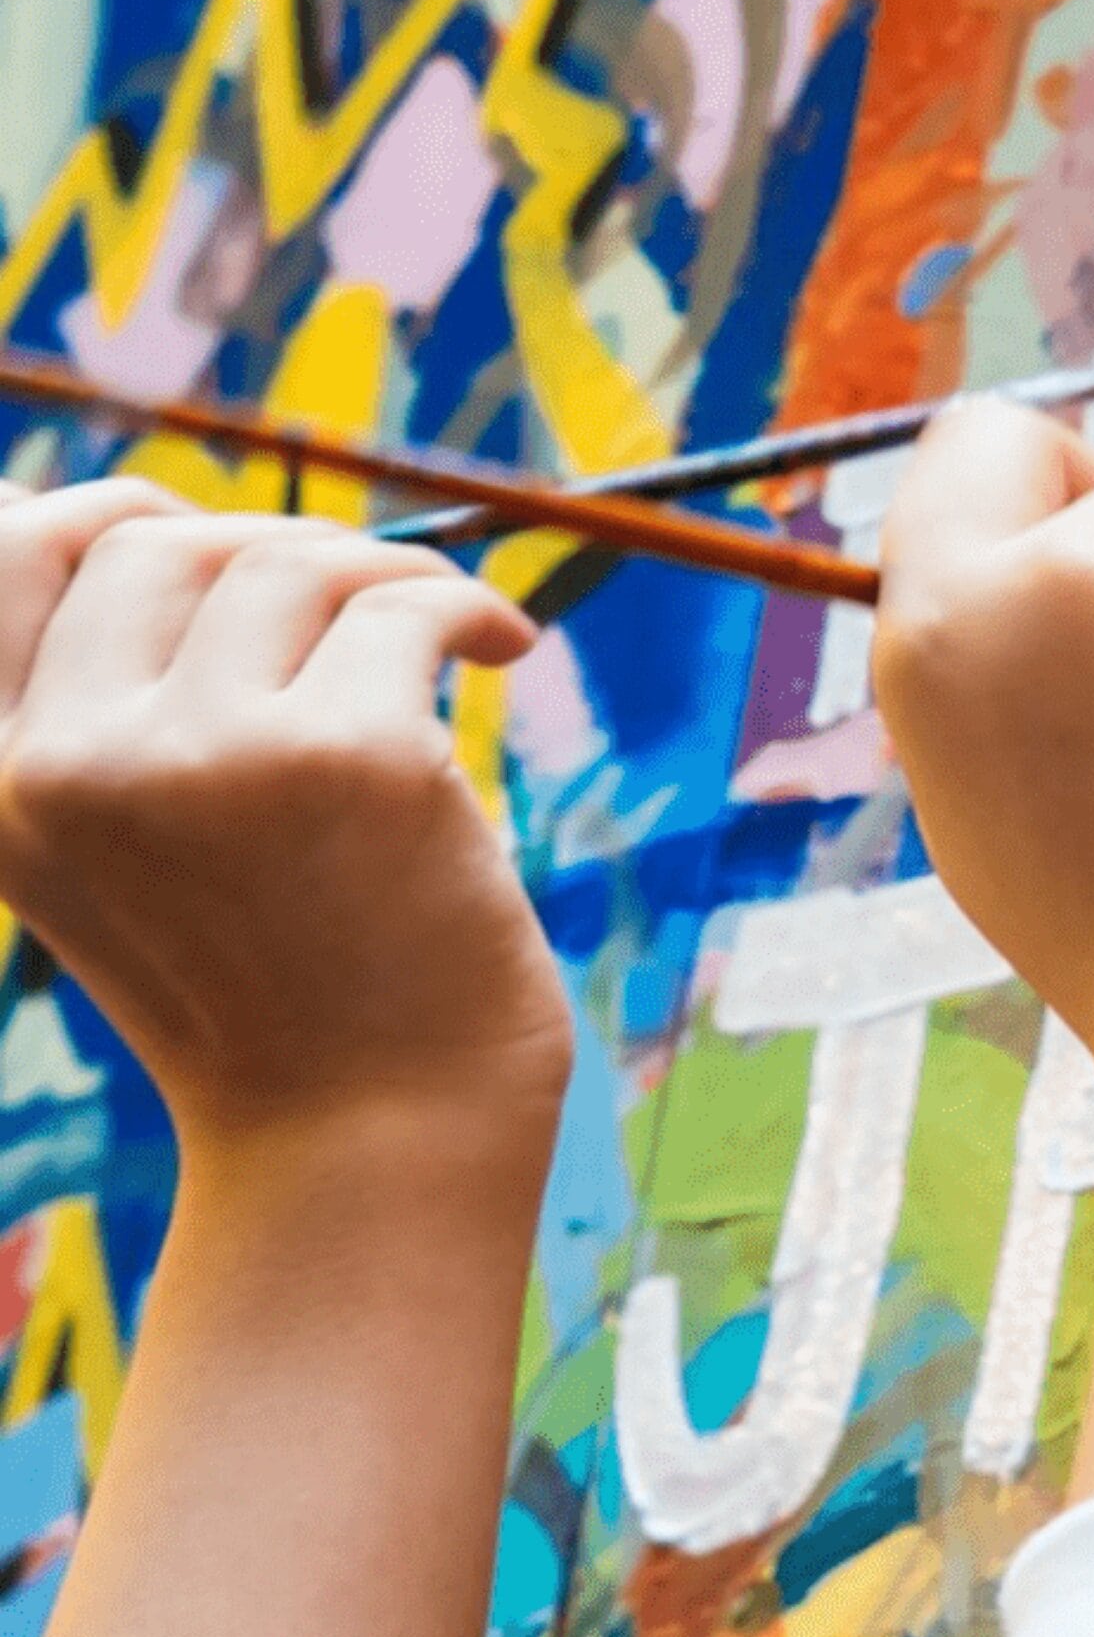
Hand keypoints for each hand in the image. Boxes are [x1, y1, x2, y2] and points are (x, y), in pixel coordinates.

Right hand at [0, 482, 566, 1145]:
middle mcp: (74, 762)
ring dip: (381, 575)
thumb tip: (53, 505)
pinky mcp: (351, 757)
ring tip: (437, 634)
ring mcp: (209, 755)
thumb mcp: (112, 851)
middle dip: (270, 549)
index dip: (110, 515)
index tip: (199, 531)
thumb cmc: (265, 987)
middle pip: (159, 541)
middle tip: (354, 599)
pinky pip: (408, 603)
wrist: (371, 1132)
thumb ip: (82, 706)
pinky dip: (467, 608)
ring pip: (291, 558)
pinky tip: (501, 648)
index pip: (10, 550)